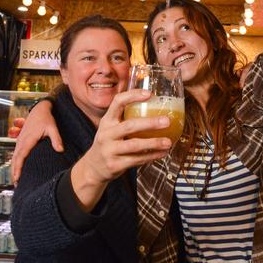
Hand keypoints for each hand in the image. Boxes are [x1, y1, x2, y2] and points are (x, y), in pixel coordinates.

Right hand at [11, 99, 62, 184]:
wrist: (39, 109)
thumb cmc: (46, 118)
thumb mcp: (52, 128)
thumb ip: (56, 139)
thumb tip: (60, 150)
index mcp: (28, 139)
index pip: (20, 156)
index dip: (18, 168)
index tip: (17, 178)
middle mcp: (21, 141)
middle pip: (15, 159)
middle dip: (14, 172)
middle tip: (16, 184)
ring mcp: (20, 140)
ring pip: (14, 156)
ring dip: (14, 168)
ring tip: (16, 180)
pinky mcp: (21, 140)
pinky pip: (16, 153)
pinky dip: (15, 162)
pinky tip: (17, 169)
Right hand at [71, 89, 172, 211]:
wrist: (93, 168)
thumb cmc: (109, 143)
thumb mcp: (111, 128)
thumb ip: (126, 119)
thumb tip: (155, 107)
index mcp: (107, 121)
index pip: (117, 102)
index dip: (133, 96)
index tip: (149, 94)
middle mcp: (106, 134)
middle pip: (129, 126)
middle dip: (150, 123)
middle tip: (167, 121)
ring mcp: (109, 150)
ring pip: (134, 145)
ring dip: (153, 143)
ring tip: (168, 142)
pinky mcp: (114, 165)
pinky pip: (136, 160)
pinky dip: (151, 157)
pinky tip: (162, 153)